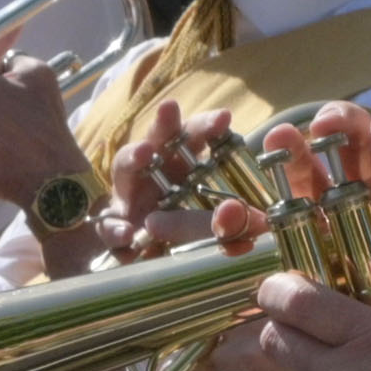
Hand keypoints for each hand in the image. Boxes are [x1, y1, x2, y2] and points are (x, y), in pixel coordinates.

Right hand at [109, 107, 245, 270]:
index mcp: (182, 165)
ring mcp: (129, 197)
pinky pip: (110, 225)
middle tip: (171, 108)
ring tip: (144, 154)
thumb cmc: (190, 232)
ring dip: (133, 157)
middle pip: (157, 139)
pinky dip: (116, 228)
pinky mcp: (114, 227)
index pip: (194, 137)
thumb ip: (236, 222)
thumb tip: (261, 224)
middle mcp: (153, 173)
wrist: (153, 261)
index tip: (224, 118)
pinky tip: (127, 234)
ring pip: (125, 169)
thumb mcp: (217, 225)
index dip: (207, 125)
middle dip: (164, 123)